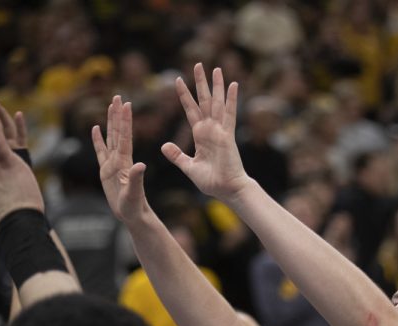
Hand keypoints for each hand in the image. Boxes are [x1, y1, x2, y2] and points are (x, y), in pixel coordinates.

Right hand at [92, 96, 148, 223]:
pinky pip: (100, 151)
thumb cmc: (134, 206)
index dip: (125, 120)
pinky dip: (98, 139)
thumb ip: (136, 178)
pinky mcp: (106, 171)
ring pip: (110, 137)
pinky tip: (95, 128)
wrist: (132, 215)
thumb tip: (140, 165)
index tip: (126, 104)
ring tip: (110, 105)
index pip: (124, 137)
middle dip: (118, 114)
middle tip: (118, 97)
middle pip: (118, 132)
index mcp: (125, 162)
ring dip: (110, 121)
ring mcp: (113, 163)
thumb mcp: (134, 193)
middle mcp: (120, 159)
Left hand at [161, 63, 250, 200]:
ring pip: (217, 103)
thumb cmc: (211, 182)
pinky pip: (230, 114)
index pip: (191, 110)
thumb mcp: (188, 167)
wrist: (227, 190)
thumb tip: (163, 146)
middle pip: (205, 101)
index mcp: (200, 135)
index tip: (179, 80)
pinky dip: (232, 99)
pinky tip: (233, 84)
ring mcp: (220, 131)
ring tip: (215, 68)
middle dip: (201, 83)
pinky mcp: (228, 135)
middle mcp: (211, 129)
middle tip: (198, 64)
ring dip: (216, 85)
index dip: (185, 95)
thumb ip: (177, 155)